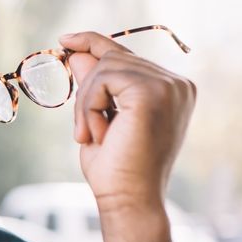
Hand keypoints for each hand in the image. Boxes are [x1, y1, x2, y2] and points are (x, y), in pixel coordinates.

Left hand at [58, 31, 192, 241]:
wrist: (128, 201)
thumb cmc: (116, 170)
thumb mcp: (98, 119)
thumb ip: (93, 86)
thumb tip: (76, 53)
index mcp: (171, 90)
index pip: (127, 55)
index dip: (93, 42)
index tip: (65, 40)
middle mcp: (177, 84)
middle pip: (113, 58)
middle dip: (87, 92)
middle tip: (85, 134)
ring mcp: (169, 86)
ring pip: (105, 67)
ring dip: (86, 104)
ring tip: (92, 136)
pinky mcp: (153, 91)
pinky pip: (103, 78)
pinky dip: (89, 106)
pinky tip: (97, 133)